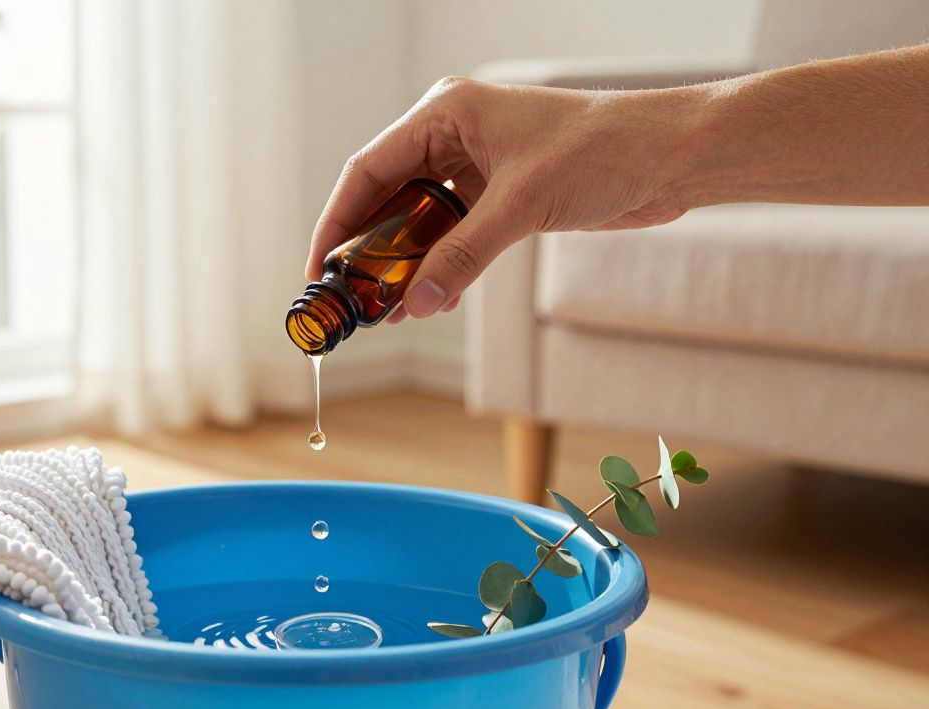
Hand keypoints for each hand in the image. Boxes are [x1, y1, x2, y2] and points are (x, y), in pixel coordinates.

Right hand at [305, 77, 698, 318]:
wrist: (673, 156)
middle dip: (369, 250)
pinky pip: (453, 233)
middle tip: (352, 299)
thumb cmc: (604, 150)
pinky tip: (431, 298)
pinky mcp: (502, 193)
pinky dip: (440, 264)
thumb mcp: (521, 205)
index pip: (368, 170)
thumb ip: (463, 256)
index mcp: (446, 113)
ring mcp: (477, 164)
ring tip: (388, 309)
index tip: (321, 268)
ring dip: (405, 264)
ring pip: (419, 219)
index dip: (338, 222)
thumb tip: (418, 302)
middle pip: (388, 196)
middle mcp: (454, 135)